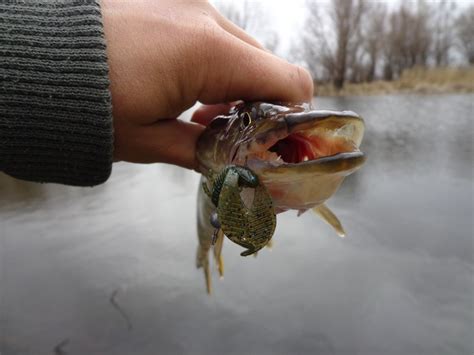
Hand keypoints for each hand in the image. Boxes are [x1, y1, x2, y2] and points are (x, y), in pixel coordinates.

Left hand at [102, 0, 312, 169]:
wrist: (31, 61)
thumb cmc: (87, 104)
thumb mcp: (150, 139)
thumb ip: (205, 152)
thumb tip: (236, 163)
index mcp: (209, 52)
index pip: (288, 80)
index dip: (295, 115)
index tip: (281, 142)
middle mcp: (207, 19)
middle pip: (267, 67)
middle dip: (263, 105)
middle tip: (239, 138)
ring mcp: (189, 6)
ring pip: (241, 52)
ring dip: (237, 87)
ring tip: (207, 120)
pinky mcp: (173, 5)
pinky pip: (215, 38)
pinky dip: (216, 68)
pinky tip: (191, 94)